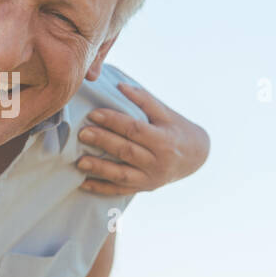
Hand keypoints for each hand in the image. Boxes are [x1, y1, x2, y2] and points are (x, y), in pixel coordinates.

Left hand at [75, 82, 209, 195]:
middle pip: (126, 151)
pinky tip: (83, 183)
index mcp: (163, 140)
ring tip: (80, 163)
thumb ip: (144, 99)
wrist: (195, 156)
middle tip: (82, 133)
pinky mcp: (144, 188)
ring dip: (99, 169)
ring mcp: (151, 178)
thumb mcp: (166, 113)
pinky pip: (120, 191)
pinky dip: (101, 188)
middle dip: (103, 142)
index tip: (93, 114)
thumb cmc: (176, 129)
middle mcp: (157, 161)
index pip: (135, 130)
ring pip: (122, 174)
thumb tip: (119, 85)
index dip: (114, 121)